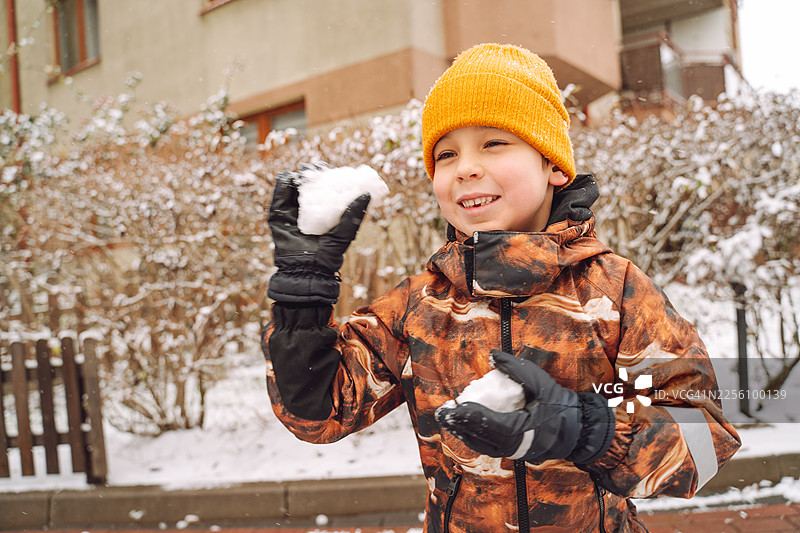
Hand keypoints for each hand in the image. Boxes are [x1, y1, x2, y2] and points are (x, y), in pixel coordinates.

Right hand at [267, 167, 369, 303]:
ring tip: (306, 170)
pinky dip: (282, 185)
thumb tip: (367, 193)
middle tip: (318, 168)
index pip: (326, 189)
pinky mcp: (277, 217)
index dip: (329, 177)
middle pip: (308, 185)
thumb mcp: (344, 234)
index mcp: (324, 212)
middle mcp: (307, 210)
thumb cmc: (328, 256)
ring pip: (293, 188)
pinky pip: (278, 198)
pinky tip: (289, 176)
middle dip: (313, 173)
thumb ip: (354, 215)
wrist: (306, 271)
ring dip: (299, 176)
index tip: (333, 170)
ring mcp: (291, 213)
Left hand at [435, 349, 613, 463]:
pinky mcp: (510, 452)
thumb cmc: (559, 406)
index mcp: (523, 430)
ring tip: (448, 416)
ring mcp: (512, 452)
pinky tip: (462, 424)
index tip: (455, 406)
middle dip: (459, 425)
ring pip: (480, 445)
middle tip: (443, 411)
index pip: (491, 425)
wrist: (576, 430)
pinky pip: (485, 446)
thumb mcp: (541, 383)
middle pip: (480, 438)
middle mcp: (515, 445)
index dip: (471, 416)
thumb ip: (516, 369)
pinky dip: (471, 436)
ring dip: (462, 431)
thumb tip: (494, 355)